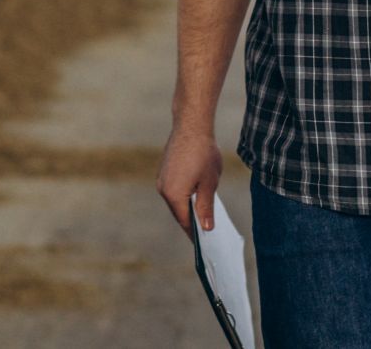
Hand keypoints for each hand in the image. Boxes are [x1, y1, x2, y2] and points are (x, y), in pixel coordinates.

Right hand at [157, 125, 222, 239]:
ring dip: (188, 207)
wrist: (191, 126)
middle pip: (179, 213)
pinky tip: (196, 195)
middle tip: (208, 231)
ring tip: (204, 214)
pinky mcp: (163, 171)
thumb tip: (205, 228)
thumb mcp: (209, 183)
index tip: (206, 245)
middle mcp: (163, 189)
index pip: (185, 222)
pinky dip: (184, 196)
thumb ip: (206, 207)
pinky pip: (174, 190)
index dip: (195, 234)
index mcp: (174, 195)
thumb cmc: (203, 153)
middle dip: (192, 222)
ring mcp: (161, 179)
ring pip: (176, 201)